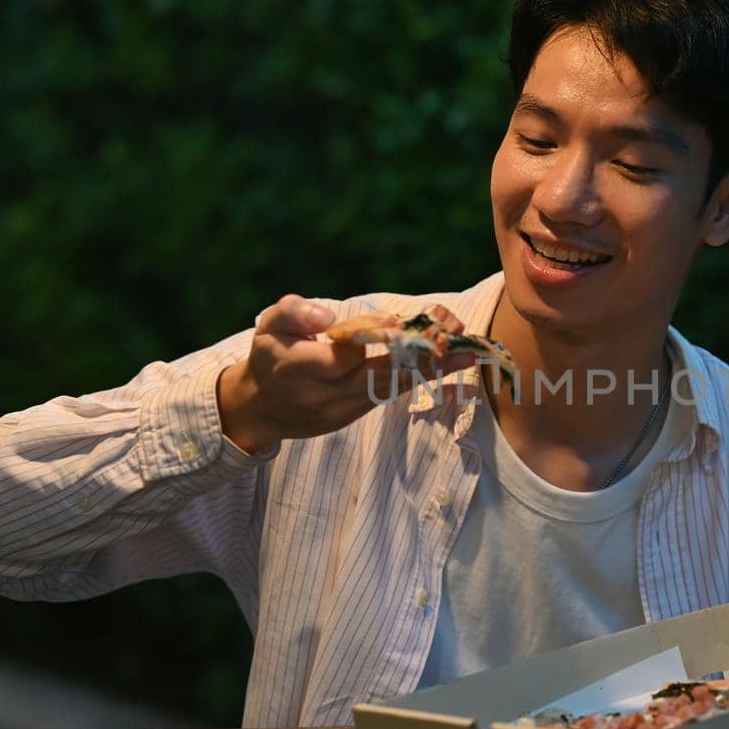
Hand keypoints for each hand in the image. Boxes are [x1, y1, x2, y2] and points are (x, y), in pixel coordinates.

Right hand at [216, 295, 474, 453]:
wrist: (260, 408)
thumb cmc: (270, 355)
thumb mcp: (268, 326)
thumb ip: (294, 313)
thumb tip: (327, 316)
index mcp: (299, 367)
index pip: (345, 354)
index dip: (375, 339)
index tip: (403, 323)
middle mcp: (324, 393)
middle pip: (378, 375)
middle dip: (420, 357)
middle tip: (457, 339)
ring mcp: (341, 409)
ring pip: (390, 388)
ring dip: (431, 370)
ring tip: (468, 353)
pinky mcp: (352, 416)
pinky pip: (388, 395)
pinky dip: (418, 379)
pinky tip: (448, 364)